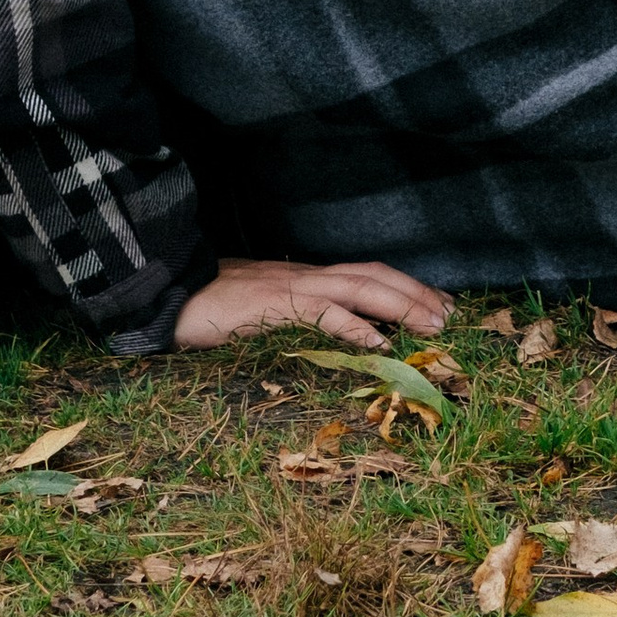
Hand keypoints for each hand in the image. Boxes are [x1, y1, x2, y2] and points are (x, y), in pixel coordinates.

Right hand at [174, 256, 451, 352]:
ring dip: (401, 304)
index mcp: (303, 280)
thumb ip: (293, 318)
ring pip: (359, 288)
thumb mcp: (260, 313)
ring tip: (433, 324)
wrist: (164, 293)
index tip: (437, 305)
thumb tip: (330, 335)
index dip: (404, 287)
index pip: (365, 276)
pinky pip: (320, 312)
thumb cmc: (208, 308)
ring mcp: (289, 288)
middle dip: (416, 294)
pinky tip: (378, 341)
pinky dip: (354, 325)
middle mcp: (304, 277)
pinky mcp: (271, 306)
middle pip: (373, 276)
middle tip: (451, 315)